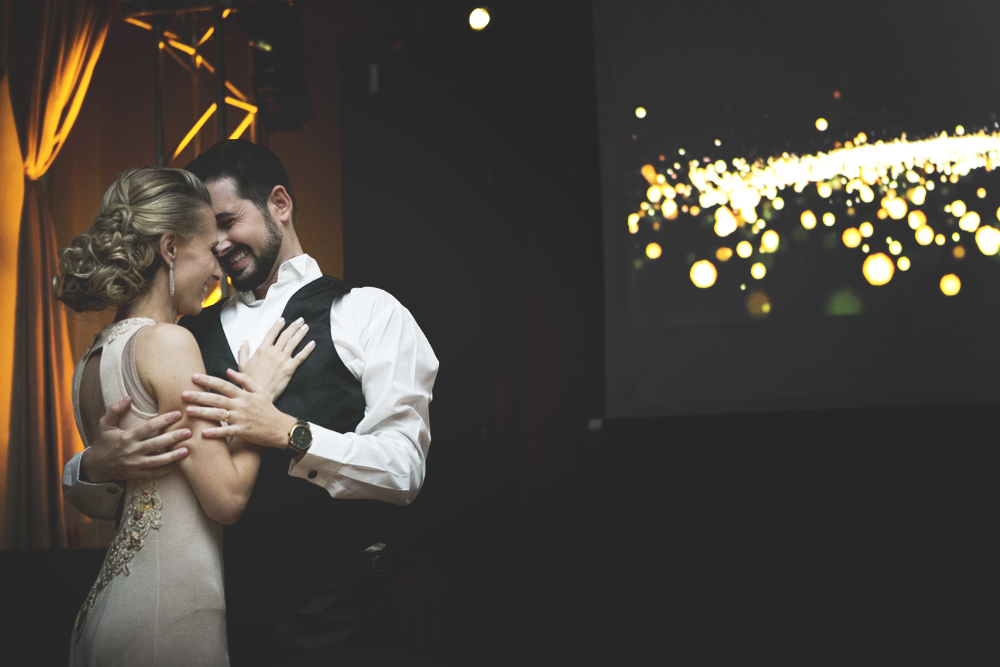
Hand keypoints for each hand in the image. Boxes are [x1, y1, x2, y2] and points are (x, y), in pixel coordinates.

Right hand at [80, 397, 191, 482]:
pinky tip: (180, 466)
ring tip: (187, 450)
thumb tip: (128, 397)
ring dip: (173, 456)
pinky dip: (167, 470)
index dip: (164, 420)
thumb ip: (115, 410)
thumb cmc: (103, 442)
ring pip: (157, 461)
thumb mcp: (104, 424)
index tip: (178, 414)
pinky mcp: (136, 474)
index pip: (148, 427)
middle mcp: (131, 451)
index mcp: (126, 437)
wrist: (95, 466)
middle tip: (188, 431)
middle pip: (155, 444)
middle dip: (173, 437)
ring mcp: (134, 464)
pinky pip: (154, 473)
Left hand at [183, 371, 297, 448]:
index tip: (194, 377)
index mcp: (244, 395)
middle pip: (217, 398)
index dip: (208, 380)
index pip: (223, 384)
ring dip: (203, 412)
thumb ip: (244, 380)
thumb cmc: (269, 410)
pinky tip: (203, 433)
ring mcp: (241, 418)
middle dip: (199, 395)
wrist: (281, 428)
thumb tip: (228, 371)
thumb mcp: (260, 391)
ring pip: (219, 414)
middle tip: (183, 393)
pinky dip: (215, 432)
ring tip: (188, 410)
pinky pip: (227, 432)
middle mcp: (241, 405)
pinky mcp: (243, 431)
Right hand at [238, 317, 315, 401]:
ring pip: (293, 343)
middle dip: (293, 326)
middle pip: (285, 335)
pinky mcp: (289, 368)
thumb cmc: (249, 381)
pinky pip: (300, 357)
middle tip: (300, 320)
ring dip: (300, 333)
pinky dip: (307, 349)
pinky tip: (312, 343)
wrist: (258, 394)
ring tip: (306, 327)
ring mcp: (282, 360)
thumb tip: (244, 341)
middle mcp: (273, 352)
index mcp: (262, 350)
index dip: (277, 325)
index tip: (282, 319)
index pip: (271, 333)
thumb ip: (243, 352)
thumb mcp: (242, 365)